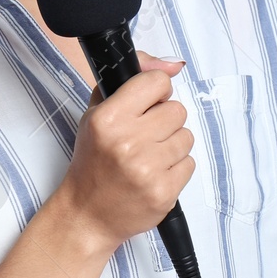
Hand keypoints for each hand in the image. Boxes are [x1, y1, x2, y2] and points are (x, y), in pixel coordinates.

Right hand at [56, 52, 194, 252]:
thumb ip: (131, 79)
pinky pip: (190, 164)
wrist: (87, 213)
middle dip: (164, 121)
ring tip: (148, 157)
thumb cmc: (93, 161)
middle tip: (145, 136)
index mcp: (108, 119)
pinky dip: (175, 168)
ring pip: (187, 137)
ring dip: (171, 145)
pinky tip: (154, 174)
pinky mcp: (164, 192)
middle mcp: (127, 142)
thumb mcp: (97, 113)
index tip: (147, 105)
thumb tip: (173, 64)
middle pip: (177, 110)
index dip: (156, 92)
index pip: (157, 82)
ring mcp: (147, 170)